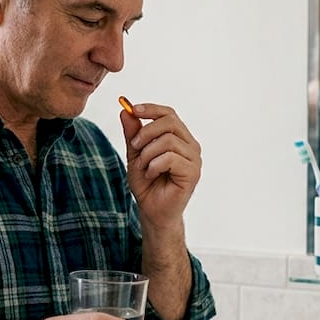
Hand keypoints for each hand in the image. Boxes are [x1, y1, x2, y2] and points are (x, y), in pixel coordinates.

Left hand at [120, 102, 201, 230]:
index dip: (151, 109)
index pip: (169, 114)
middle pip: (169, 122)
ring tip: (143, 168)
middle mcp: (190, 146)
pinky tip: (151, 175)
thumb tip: (125, 110)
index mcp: (180, 138)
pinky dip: (154, 165)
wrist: (152, 210)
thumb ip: (133, 133)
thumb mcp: (135, 154)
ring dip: (147, 154)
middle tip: (134, 146)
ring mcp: (194, 159)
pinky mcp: (193, 172)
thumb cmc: (147, 184)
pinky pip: (170, 158)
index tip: (132, 109)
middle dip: (145, 132)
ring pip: (168, 141)